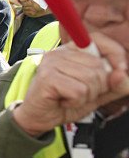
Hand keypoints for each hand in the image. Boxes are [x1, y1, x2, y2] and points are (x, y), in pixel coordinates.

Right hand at [13, 32, 128, 136]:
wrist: (37, 118)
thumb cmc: (63, 103)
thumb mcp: (95, 94)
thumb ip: (113, 85)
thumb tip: (122, 75)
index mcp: (72, 51)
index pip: (99, 40)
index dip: (115, 54)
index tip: (120, 71)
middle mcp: (60, 52)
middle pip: (99, 66)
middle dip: (98, 87)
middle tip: (81, 94)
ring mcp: (52, 63)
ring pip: (90, 79)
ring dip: (86, 96)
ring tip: (71, 98)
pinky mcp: (48, 77)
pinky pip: (78, 91)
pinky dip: (75, 102)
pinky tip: (64, 101)